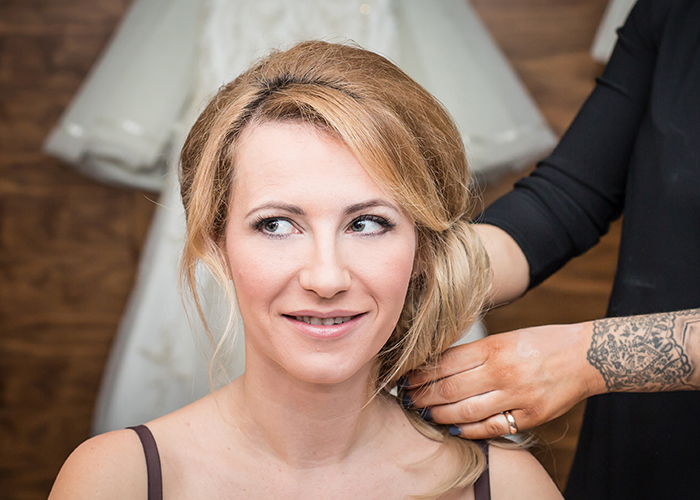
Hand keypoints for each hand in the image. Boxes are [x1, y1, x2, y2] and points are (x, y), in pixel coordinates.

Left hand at [406, 322, 604, 438]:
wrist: (586, 356)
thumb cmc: (543, 342)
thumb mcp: (506, 338)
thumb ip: (475, 352)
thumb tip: (439, 365)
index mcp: (494, 347)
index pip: (445, 363)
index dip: (420, 374)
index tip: (406, 378)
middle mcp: (501, 372)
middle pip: (449, 389)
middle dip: (422, 396)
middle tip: (408, 399)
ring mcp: (516, 396)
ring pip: (465, 411)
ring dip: (438, 414)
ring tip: (425, 413)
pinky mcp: (529, 417)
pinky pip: (490, 428)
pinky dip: (467, 429)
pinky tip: (453, 426)